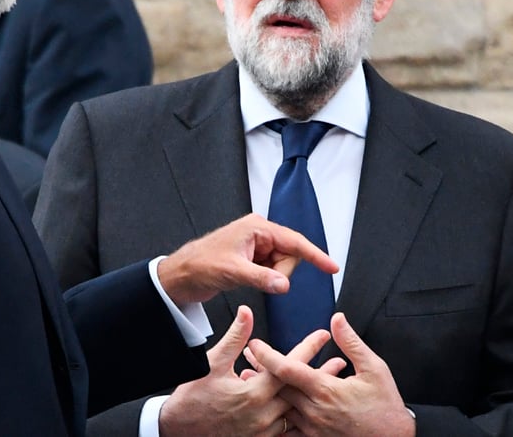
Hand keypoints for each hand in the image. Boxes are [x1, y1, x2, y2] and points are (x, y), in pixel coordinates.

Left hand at [158, 213, 338, 305]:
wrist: (180, 275)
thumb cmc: (200, 264)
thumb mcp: (233, 272)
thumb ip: (262, 278)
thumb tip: (285, 285)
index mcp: (257, 227)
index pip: (294, 242)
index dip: (315, 255)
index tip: (332, 267)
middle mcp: (259, 233)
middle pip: (289, 256)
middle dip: (280, 272)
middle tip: (258, 278)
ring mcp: (256, 246)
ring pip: (281, 266)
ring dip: (271, 277)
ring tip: (247, 278)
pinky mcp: (252, 258)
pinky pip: (271, 271)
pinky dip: (266, 279)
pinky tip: (248, 279)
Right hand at [160, 305, 334, 436]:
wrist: (179, 430)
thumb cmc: (193, 396)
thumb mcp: (213, 362)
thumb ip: (235, 338)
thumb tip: (246, 312)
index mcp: (253, 392)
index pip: (288, 366)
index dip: (307, 349)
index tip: (323, 335)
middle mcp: (262, 414)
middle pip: (300, 391)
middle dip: (321, 375)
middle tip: (340, 362)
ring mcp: (262, 430)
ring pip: (296, 411)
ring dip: (313, 396)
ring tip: (333, 385)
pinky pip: (286, 429)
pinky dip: (298, 416)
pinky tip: (309, 408)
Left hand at [248, 313, 415, 436]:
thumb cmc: (385, 406)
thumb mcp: (374, 368)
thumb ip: (351, 343)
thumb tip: (337, 319)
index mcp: (325, 390)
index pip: (288, 370)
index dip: (267, 356)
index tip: (254, 345)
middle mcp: (314, 410)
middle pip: (277, 388)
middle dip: (259, 371)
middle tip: (246, 357)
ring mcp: (312, 428)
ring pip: (279, 408)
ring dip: (264, 393)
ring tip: (248, 378)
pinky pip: (288, 430)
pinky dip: (276, 417)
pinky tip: (267, 409)